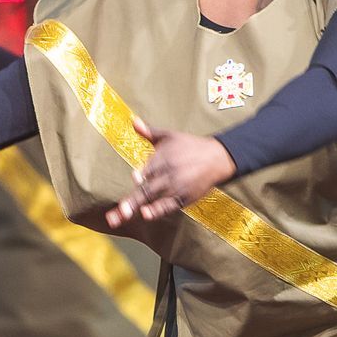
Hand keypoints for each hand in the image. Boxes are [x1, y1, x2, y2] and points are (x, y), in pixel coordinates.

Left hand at [105, 117, 233, 226]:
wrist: (217, 158)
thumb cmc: (190, 146)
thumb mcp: (170, 135)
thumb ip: (150, 132)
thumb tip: (134, 121)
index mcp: (163, 158)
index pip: (147, 169)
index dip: (140, 175)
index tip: (135, 177)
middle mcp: (168, 174)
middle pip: (146, 188)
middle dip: (132, 200)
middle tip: (119, 210)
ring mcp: (176, 188)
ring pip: (154, 199)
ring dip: (138, 207)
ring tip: (124, 215)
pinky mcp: (184, 199)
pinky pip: (168, 207)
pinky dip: (157, 211)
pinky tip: (146, 215)